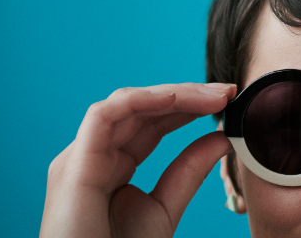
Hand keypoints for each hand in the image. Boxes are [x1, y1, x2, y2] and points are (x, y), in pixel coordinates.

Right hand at [40, 82, 235, 237]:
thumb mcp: (164, 209)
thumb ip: (190, 171)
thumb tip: (223, 138)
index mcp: (114, 164)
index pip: (155, 121)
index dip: (190, 106)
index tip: (228, 100)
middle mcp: (96, 154)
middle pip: (144, 107)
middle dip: (188, 95)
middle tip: (228, 91)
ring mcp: (81, 157)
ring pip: (128, 102)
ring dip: (173, 94)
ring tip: (212, 97)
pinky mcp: (72, 165)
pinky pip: (104, 115)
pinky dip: (139, 101)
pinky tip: (174, 99)